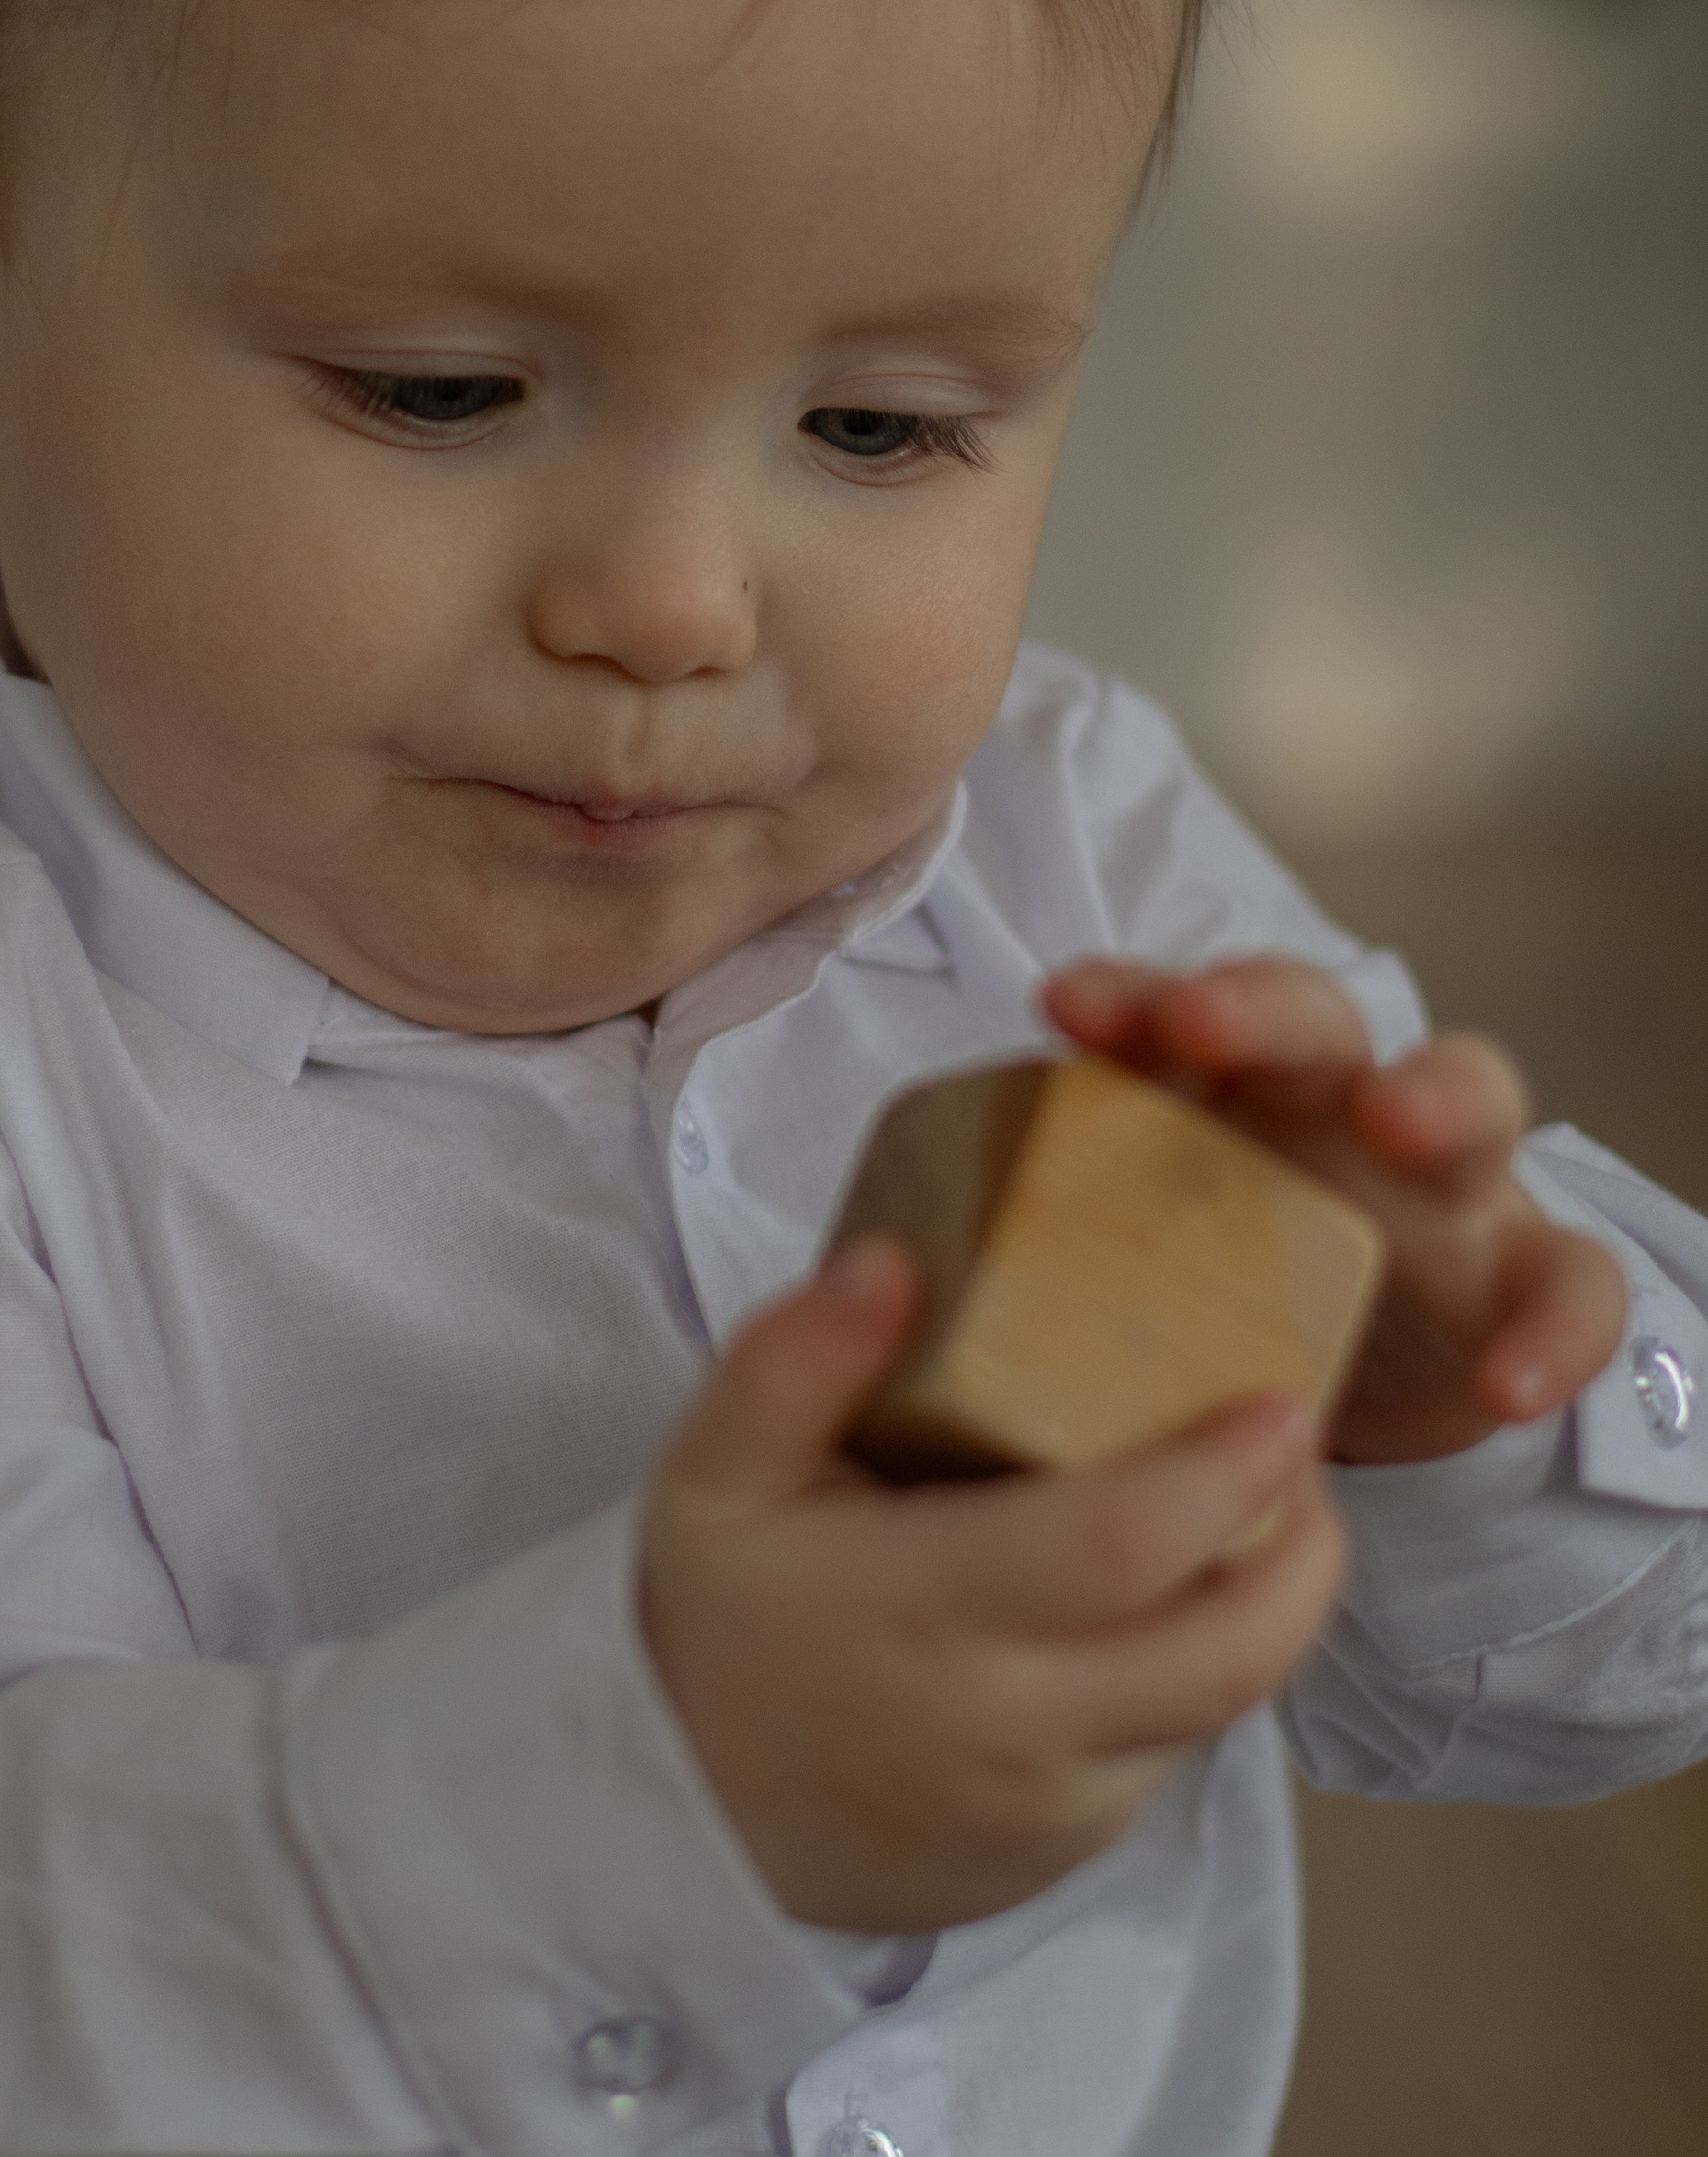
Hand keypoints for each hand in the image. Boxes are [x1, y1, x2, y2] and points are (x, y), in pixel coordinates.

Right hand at [639, 1240, 1342, 1932]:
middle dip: (1306, 1553)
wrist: (681, 1820)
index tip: (1287, 1401)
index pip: (1117, 1549)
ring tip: (1257, 1511)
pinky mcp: (1063, 1854)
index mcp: (922, 1608)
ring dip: (1265, 1610)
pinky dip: (1191, 1675)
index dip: (1225, 1477)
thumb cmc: (715, 1618)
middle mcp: (1003, 1723)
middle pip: (1227, 1655)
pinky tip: (1161, 1602)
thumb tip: (890, 1262)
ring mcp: (1045, 1807)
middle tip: (1304, 1452)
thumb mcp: (711, 1472)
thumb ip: (793, 1360)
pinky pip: (1166, 1757)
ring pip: (1215, 1710)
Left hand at [1042, 957, 1628, 1465]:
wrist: (1310, 1420)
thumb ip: (1006, 1256)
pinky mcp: (1515, 1277)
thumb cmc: (1183, 1318)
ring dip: (1435, 1093)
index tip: (1061, 1004)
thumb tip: (848, 1284)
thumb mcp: (1099, 1279)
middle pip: (1315, 1018)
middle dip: (1258, 1003)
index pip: (1173, 1015)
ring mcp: (1437, 1186)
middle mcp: (1328, 1113)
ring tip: (1395, 1122)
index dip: (1126, 996)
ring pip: (1470, 1096)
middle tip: (1201, 1020)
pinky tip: (1509, 1386)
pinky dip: (1553, 1324)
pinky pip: (1568, 1280)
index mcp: (1214, 1101)